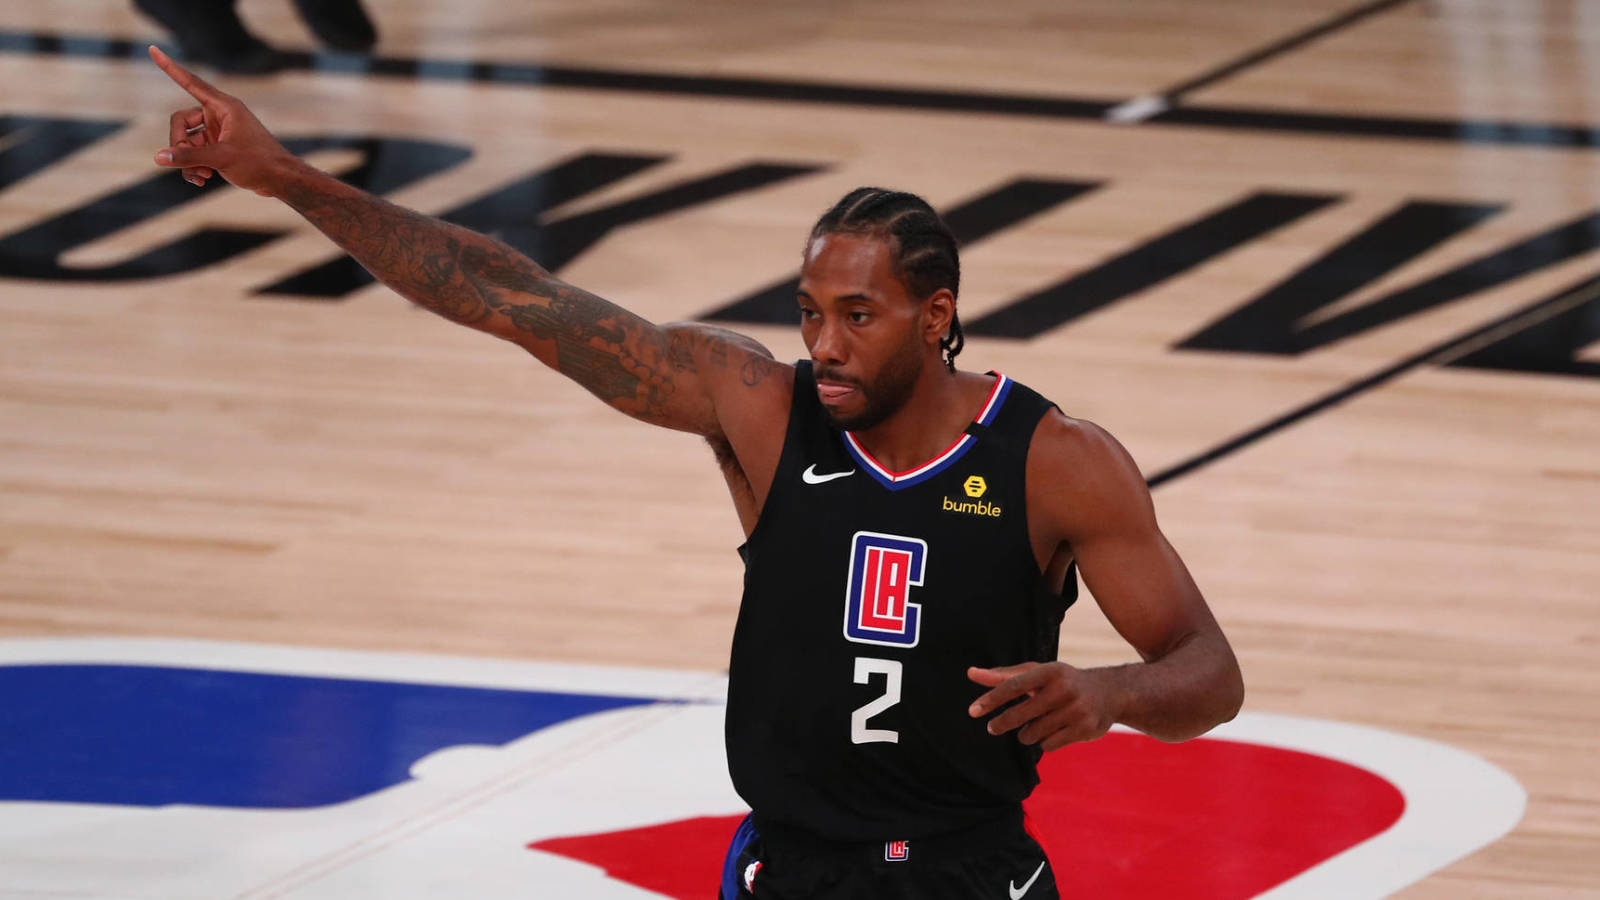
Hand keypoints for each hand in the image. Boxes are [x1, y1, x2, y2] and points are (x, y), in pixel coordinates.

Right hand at [148, 45, 295, 196]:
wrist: (281, 180)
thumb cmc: (259, 163)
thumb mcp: (221, 158)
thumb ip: (188, 157)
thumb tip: (158, 157)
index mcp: (224, 106)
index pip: (190, 82)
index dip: (170, 67)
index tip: (152, 49)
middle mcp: (219, 114)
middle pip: (180, 121)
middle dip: (179, 144)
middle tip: (186, 162)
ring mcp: (218, 131)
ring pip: (186, 141)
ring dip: (188, 160)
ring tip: (201, 175)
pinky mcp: (219, 147)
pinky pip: (195, 152)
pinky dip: (194, 165)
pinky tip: (202, 179)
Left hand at [967, 662, 1118, 751]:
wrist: (1109, 693)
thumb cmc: (1062, 681)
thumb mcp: (1036, 673)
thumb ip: (1004, 675)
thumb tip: (970, 673)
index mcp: (1050, 670)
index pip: (1013, 686)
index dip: (991, 699)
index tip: (972, 711)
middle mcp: (1064, 688)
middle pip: (1021, 714)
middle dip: (1002, 723)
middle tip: (993, 728)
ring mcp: (1076, 710)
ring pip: (1033, 733)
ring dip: (1027, 734)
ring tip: (1034, 726)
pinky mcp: (1085, 729)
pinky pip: (1049, 745)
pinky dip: (1044, 742)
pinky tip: (1052, 732)